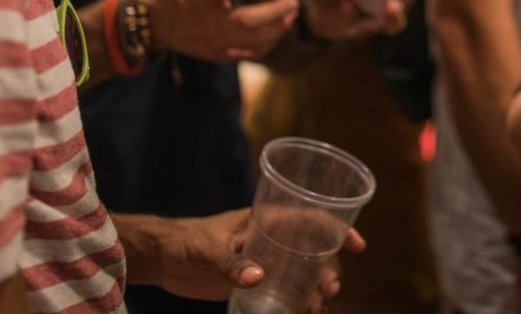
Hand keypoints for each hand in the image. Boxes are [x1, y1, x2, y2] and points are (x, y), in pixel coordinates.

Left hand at [137, 208, 364, 305]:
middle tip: (329, 289)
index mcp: (267, 219)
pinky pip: (285, 290)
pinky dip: (298, 302)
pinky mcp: (254, 281)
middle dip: (330, 268)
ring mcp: (266, 261)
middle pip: (315, 249)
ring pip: (304, 272)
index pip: (312, 217)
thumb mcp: (209, 249)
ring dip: (317, 288)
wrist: (163, 259)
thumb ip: (232, 262)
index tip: (357, 245)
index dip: (338, 228)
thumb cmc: (187, 241)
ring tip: (318, 307)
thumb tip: (259, 279)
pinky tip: (306, 313)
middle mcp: (273, 239)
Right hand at [139, 0, 298, 59]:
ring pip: (252, 41)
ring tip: (291, 13)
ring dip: (278, 28)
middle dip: (275, 11)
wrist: (152, 18)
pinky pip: (250, 54)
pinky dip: (269, 42)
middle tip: (293, 0)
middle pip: (246, 21)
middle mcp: (206, 19)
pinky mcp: (217, 54)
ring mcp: (212, 40)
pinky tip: (278, 27)